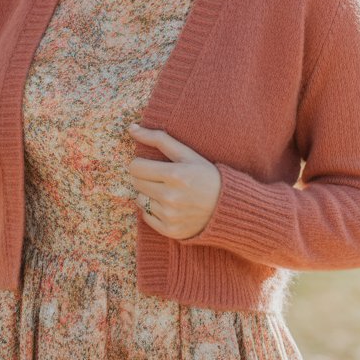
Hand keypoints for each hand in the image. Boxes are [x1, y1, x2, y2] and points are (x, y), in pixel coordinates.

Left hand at [126, 123, 220, 239]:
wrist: (228, 207)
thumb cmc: (206, 176)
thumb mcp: (187, 154)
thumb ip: (158, 138)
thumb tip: (131, 128)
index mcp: (174, 174)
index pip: (135, 167)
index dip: (141, 164)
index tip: (151, 165)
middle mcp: (170, 197)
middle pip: (136, 183)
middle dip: (144, 178)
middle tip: (160, 178)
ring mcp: (170, 216)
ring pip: (140, 199)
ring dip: (148, 194)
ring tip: (167, 192)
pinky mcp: (170, 230)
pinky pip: (146, 217)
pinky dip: (153, 211)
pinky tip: (170, 206)